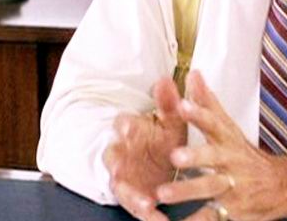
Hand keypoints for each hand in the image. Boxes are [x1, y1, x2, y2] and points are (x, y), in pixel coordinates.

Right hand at [104, 77, 186, 220]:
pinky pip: (135, 206)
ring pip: (121, 185)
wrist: (164, 164)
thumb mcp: (172, 120)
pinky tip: (156, 217)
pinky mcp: (133, 196)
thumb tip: (165, 80)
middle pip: (114, 156)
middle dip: (118, 162)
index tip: (129, 128)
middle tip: (121, 168)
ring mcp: (126, 177)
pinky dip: (144, 212)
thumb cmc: (165, 139)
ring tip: (145, 203)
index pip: (123, 124)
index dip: (125, 126)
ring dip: (131, 194)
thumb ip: (169, 103)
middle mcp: (124, 153)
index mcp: (133, 131)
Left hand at [156, 71, 286, 220]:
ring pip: (209, 188)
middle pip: (214, 157)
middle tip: (175, 156)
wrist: (282, 186)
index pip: (214, 122)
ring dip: (186, 191)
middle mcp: (231, 162)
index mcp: (228, 139)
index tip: (181, 104)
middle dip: (196, 157)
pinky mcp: (231, 212)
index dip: (198, 114)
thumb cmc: (246, 155)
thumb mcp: (230, 128)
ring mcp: (232, 187)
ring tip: (162, 193)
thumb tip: (194, 74)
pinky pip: (209, 218)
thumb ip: (208, 103)